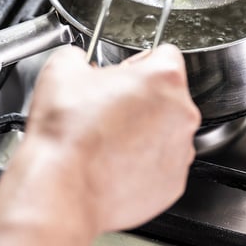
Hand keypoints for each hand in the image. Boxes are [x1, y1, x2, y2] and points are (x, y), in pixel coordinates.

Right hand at [24, 43, 200, 234]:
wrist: (62, 190)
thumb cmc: (68, 134)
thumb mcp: (62, 69)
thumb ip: (80, 55)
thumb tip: (79, 60)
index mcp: (165, 78)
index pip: (165, 55)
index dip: (140, 63)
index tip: (126, 75)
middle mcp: (183, 113)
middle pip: (168, 95)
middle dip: (143, 99)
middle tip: (110, 109)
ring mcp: (182, 150)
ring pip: (168, 130)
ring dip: (146, 131)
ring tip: (109, 140)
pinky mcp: (174, 182)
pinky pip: (163, 164)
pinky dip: (145, 163)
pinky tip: (116, 163)